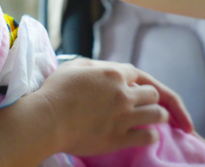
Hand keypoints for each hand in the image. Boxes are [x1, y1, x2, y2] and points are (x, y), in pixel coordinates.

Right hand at [34, 58, 192, 155]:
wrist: (47, 119)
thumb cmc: (55, 91)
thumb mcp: (72, 66)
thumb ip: (94, 65)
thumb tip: (105, 70)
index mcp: (112, 74)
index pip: (139, 75)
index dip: (139, 82)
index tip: (137, 89)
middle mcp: (122, 94)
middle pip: (153, 94)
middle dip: (150, 98)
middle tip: (143, 103)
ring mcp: (122, 117)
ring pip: (157, 114)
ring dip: (157, 115)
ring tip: (153, 118)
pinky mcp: (118, 138)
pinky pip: (149, 137)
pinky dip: (151, 135)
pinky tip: (145, 134)